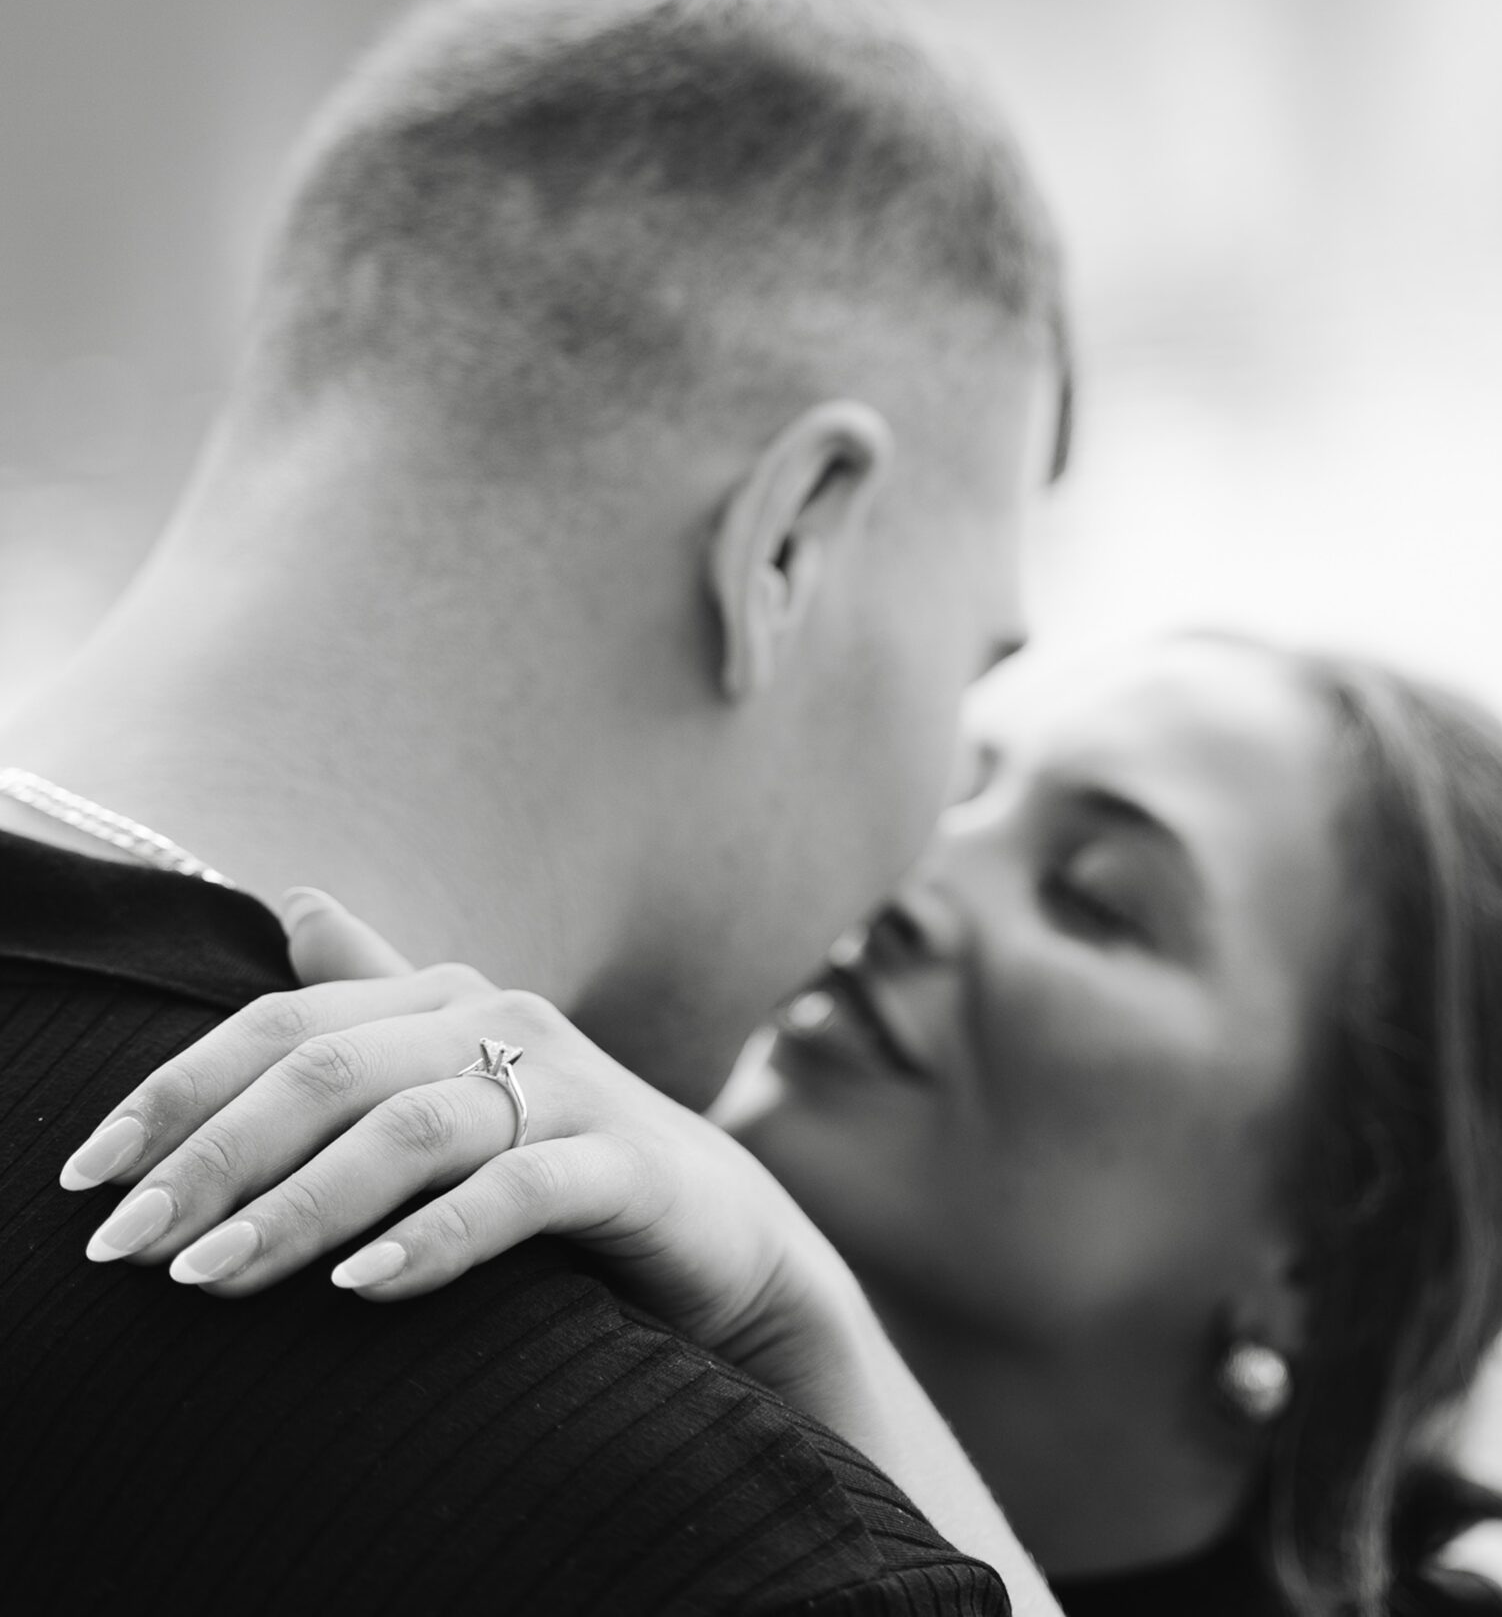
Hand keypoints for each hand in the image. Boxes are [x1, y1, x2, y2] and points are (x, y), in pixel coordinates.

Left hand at [60, 893, 1061, 1614]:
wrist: (725, 1237)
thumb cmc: (564, 1158)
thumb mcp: (463, 1075)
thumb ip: (376, 999)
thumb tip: (294, 904)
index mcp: (444, 997)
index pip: (284, 1022)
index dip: (178, 1090)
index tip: (86, 1172)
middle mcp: (500, 1021)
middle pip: (331, 1069)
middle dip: (214, 1155)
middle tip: (127, 1242)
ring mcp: (569, 1089)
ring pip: (412, 1128)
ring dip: (299, 1205)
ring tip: (211, 1277)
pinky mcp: (625, 1167)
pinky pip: (520, 1194)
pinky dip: (435, 1238)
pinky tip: (362, 1288)